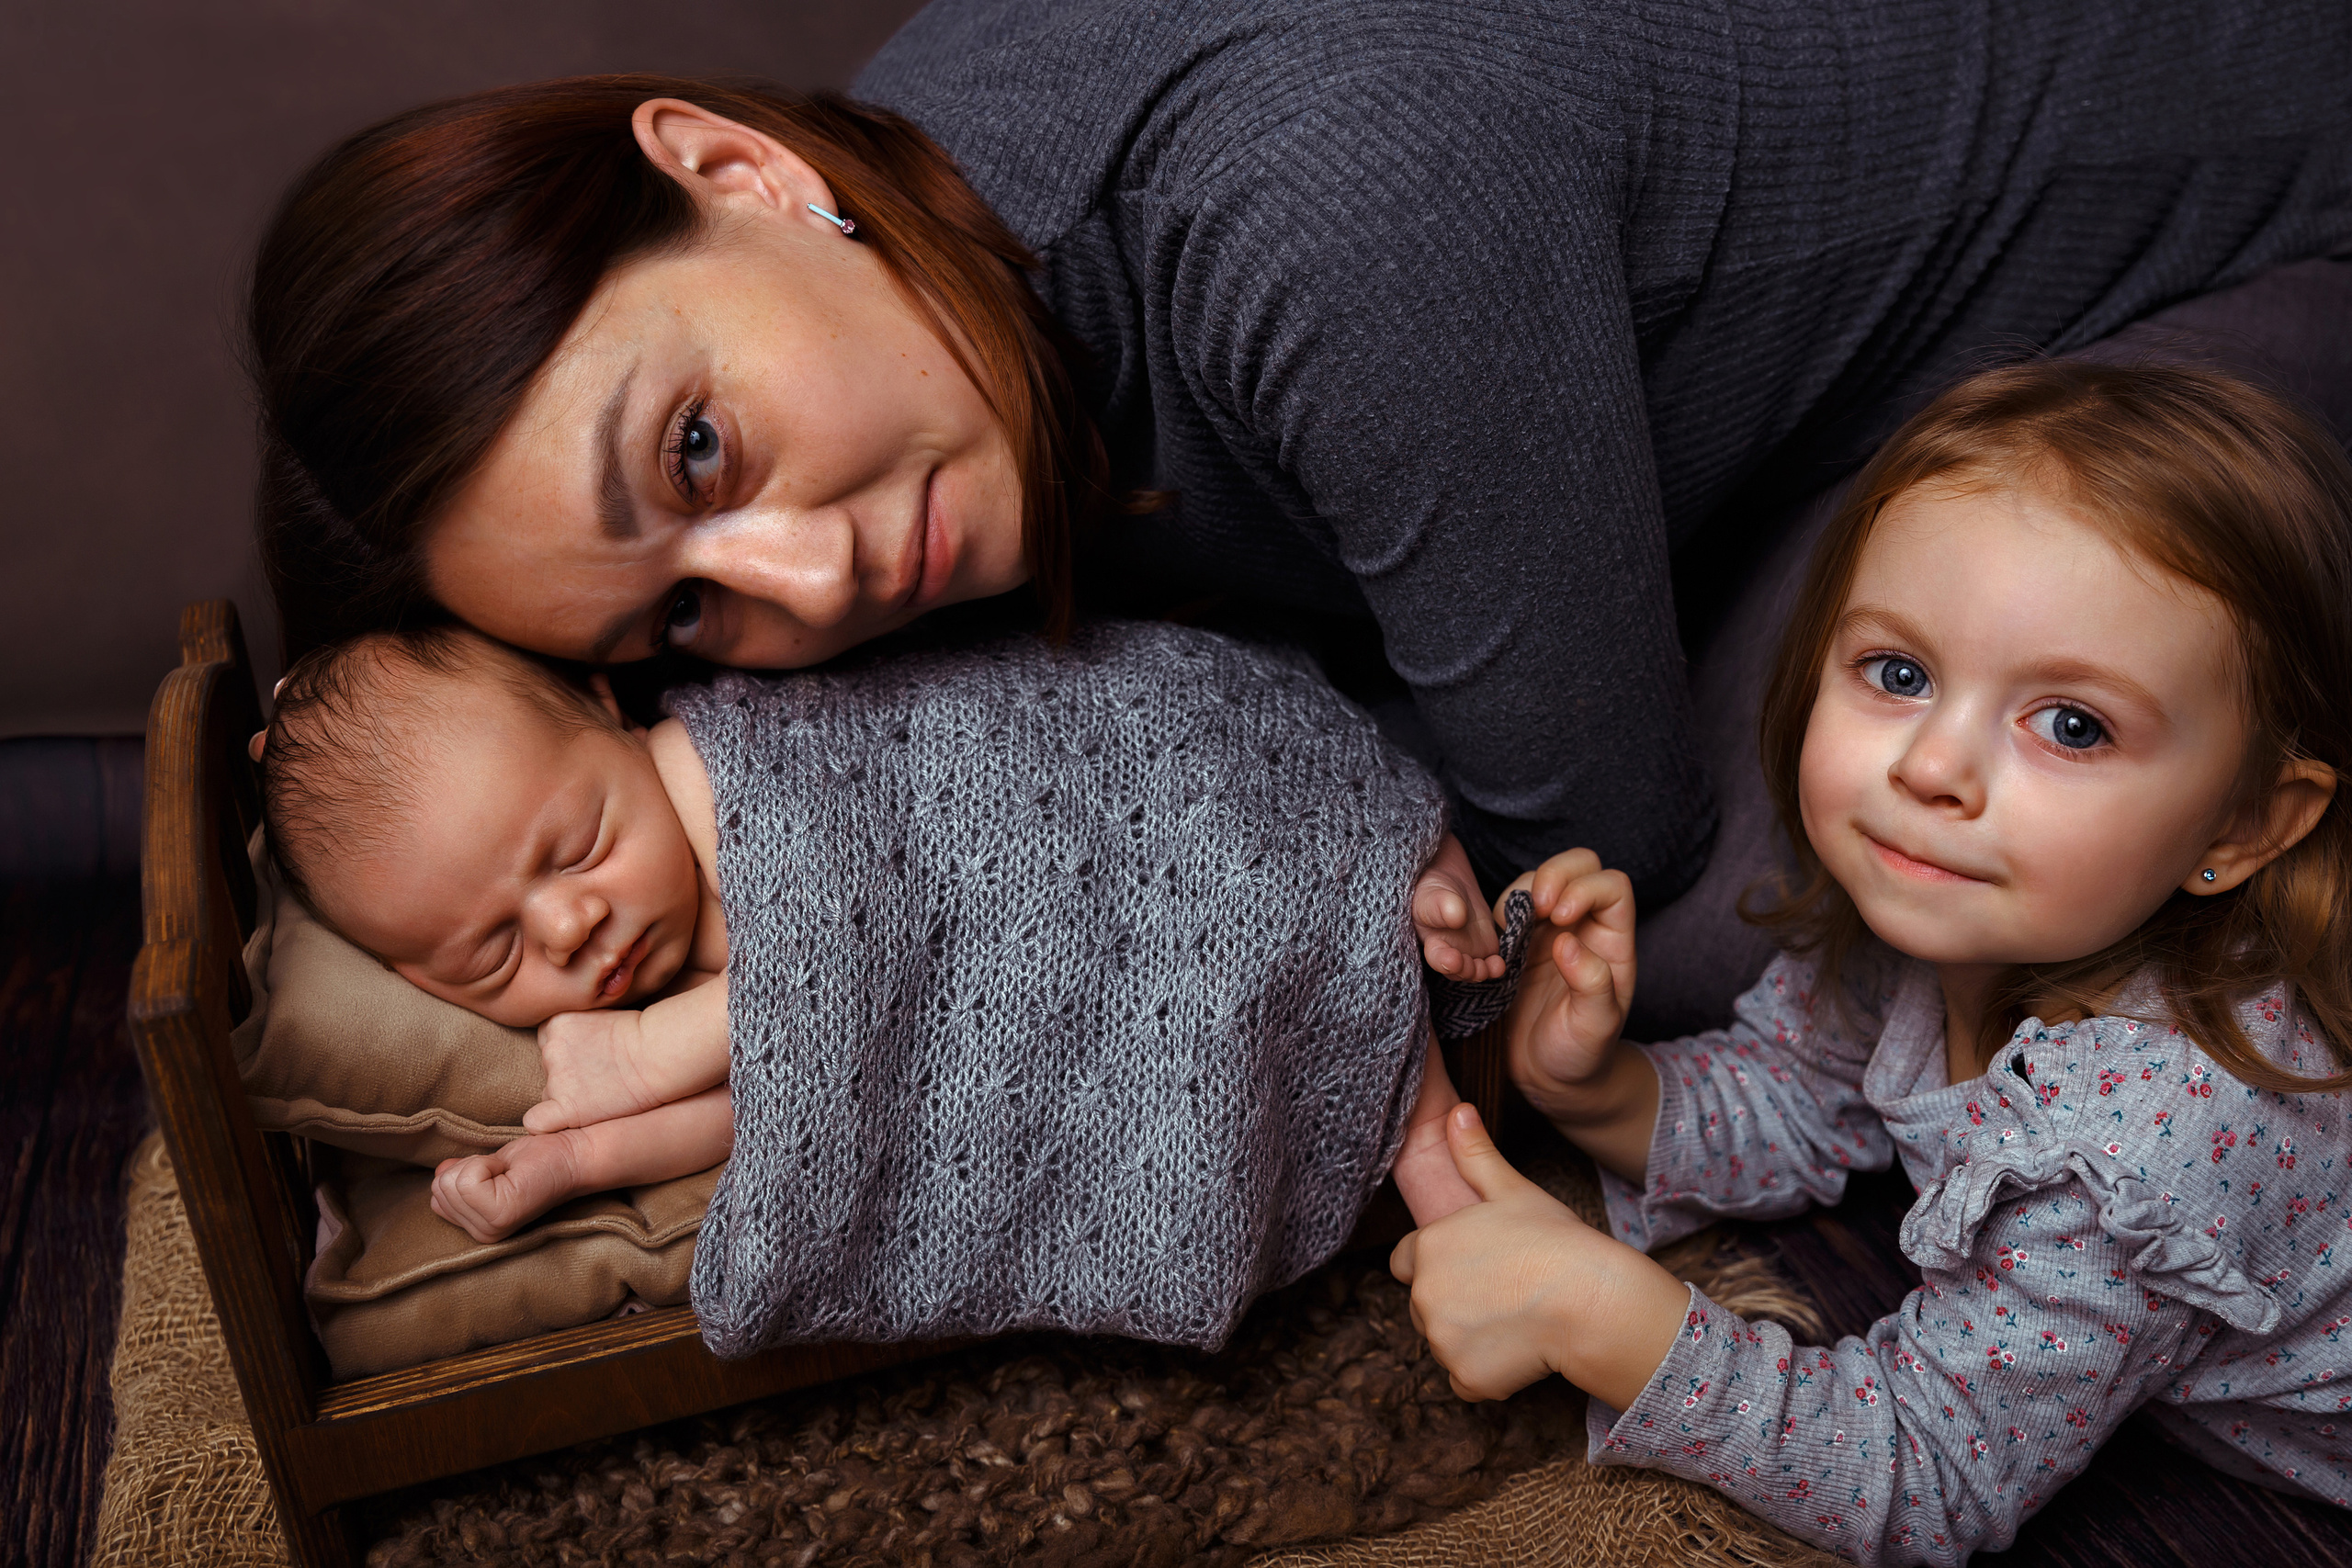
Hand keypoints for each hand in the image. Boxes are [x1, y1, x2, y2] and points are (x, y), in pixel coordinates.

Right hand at [430, 1133, 585, 1243]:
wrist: (573, 1155)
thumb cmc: (535, 1159)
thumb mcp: (487, 1168)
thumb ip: (460, 1177)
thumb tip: (442, 1171)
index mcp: (478, 1229)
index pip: (437, 1195)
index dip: (465, 1170)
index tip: (497, 1173)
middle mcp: (482, 1235)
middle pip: (441, 1187)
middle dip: (471, 1167)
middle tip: (506, 1171)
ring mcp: (491, 1228)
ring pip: (451, 1181)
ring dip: (480, 1164)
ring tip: (509, 1171)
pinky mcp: (501, 1213)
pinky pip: (466, 1178)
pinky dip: (485, 1163)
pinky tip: (509, 1169)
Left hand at [526, 1008, 661, 1131]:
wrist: (660, 1053)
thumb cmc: (644, 1035)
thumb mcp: (603, 1015)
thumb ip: (580, 1029)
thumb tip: (576, 1047)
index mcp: (556, 1023)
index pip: (546, 1044)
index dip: (567, 1053)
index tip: (590, 1058)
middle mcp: (550, 1049)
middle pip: (547, 1071)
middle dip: (567, 1076)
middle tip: (601, 1077)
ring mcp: (556, 1078)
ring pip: (549, 1094)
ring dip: (568, 1096)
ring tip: (604, 1092)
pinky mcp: (565, 1106)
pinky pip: (537, 1122)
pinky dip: (548, 1123)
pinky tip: (570, 1119)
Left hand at [1390, 1104, 1684, 1408]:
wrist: (1591, 1301)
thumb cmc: (1556, 1241)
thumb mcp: (1513, 1191)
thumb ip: (1476, 1155)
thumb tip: (1457, 1111)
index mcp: (1429, 1245)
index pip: (1406, 1260)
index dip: (1442, 1262)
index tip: (1478, 1266)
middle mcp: (1423, 1293)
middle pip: (1425, 1303)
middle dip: (1454, 1301)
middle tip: (1505, 1292)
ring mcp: (1441, 1339)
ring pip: (1445, 1341)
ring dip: (1470, 1337)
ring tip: (1518, 1319)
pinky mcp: (1464, 1377)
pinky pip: (1465, 1379)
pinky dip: (1487, 1372)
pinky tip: (1521, 1349)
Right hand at [1414, 832, 1503, 981]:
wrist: (1450, 889)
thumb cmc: (1433, 893)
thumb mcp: (1433, 895)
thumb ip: (1442, 906)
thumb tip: (1457, 917)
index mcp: (1432, 943)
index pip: (1436, 957)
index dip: (1444, 961)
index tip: (1452, 959)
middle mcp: (1449, 955)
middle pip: (1457, 971)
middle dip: (1466, 970)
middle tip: (1474, 965)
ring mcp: (1468, 954)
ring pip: (1475, 971)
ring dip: (1483, 972)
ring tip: (1494, 967)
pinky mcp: (1485, 949)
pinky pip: (1491, 963)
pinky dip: (1496, 967)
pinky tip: (1500, 964)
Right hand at [1498, 850, 1635, 1117]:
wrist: (1549, 1079)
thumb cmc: (1581, 1054)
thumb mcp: (1596, 1027)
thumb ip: (1592, 984)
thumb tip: (1568, 941)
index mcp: (1612, 941)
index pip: (1612, 886)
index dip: (1585, 889)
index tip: (1560, 919)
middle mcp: (1582, 927)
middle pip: (1578, 865)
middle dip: (1553, 873)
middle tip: (1534, 907)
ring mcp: (1547, 931)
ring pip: (1537, 879)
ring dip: (1520, 892)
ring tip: (1508, 931)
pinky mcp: (1515, 942)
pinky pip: (1506, 907)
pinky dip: (1495, 911)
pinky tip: (1493, 940)